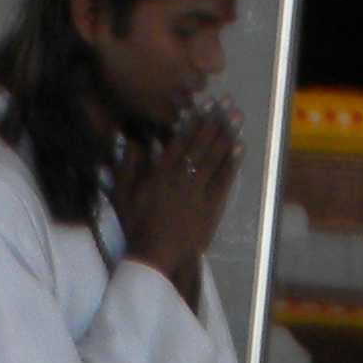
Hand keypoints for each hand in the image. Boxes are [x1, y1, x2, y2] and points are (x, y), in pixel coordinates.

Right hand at [113, 104, 239, 288]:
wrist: (155, 258)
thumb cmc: (136, 228)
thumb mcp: (122, 197)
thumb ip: (126, 168)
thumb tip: (130, 142)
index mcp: (160, 173)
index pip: (180, 141)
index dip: (194, 121)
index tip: (204, 105)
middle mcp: (182, 178)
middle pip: (201, 145)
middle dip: (216, 122)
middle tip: (229, 104)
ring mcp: (198, 192)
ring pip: (214, 159)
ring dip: (227, 137)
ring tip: (237, 118)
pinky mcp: (210, 207)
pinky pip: (223, 181)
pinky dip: (232, 163)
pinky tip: (239, 148)